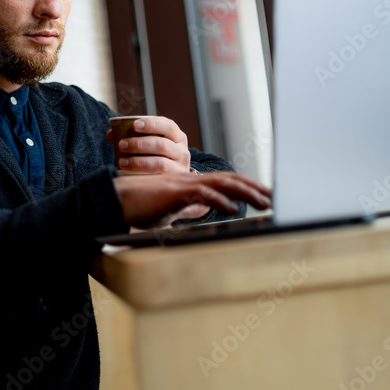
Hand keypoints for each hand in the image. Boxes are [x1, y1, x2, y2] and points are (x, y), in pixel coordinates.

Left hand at [106, 115, 190, 174]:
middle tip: (121, 144)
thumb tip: (111, 134)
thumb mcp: (148, 144)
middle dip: (139, 144)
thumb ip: (131, 136)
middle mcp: (182, 151)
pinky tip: (129, 174)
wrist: (169, 181)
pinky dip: (143, 175)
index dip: (152, 124)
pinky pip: (158, 179)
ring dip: (138, 162)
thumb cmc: (155, 157)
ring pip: (160, 164)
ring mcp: (180, 168)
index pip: (167, 126)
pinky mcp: (174, 183)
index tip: (135, 125)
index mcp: (177, 136)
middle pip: (162, 145)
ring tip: (121, 162)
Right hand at [113, 170, 271, 229]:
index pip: (226, 182)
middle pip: (230, 179)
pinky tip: (233, 209)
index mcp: (193, 184)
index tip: (265, 196)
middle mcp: (192, 180)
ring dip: (246, 192)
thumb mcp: (171, 209)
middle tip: (275, 197)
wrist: (115, 200)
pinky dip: (219, 200)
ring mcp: (184, 185)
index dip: (247, 187)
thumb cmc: (139, 206)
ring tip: (265, 201)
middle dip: (255, 188)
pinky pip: (202, 194)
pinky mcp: (175, 193)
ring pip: (222, 183)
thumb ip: (189, 207)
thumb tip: (206, 210)